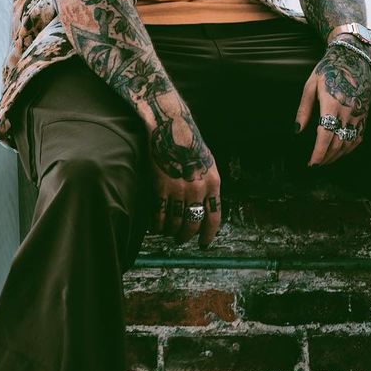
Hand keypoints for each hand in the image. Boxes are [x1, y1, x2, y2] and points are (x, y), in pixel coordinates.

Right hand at [147, 102, 221, 248]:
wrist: (170, 127)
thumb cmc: (189, 144)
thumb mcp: (207, 164)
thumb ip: (208, 186)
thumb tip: (205, 208)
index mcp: (213, 183)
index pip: (214, 217)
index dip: (208, 234)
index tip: (203, 243)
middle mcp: (198, 189)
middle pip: (193, 223)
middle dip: (186, 236)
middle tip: (181, 239)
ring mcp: (179, 189)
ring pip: (175, 222)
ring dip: (171, 231)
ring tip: (168, 232)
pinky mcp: (161, 186)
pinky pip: (159, 214)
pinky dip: (157, 225)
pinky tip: (156, 227)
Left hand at [295, 44, 370, 166]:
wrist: (352, 58)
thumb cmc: (328, 70)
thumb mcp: (310, 86)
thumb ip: (304, 110)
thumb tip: (297, 130)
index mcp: (332, 104)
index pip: (325, 136)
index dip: (318, 153)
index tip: (311, 163)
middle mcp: (348, 111)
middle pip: (337, 143)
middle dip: (326, 158)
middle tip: (315, 165)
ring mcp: (358, 113)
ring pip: (349, 143)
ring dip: (337, 155)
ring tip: (326, 161)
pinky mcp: (365, 113)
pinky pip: (359, 136)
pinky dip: (350, 148)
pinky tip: (341, 152)